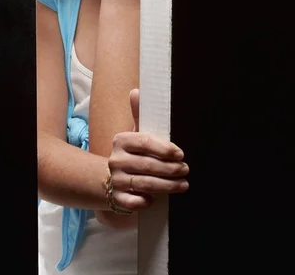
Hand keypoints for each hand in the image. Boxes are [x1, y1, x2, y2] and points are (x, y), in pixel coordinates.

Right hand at [107, 89, 188, 212]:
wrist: (108, 178)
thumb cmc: (131, 154)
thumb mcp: (134, 134)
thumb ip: (139, 115)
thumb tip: (136, 91)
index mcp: (121, 140)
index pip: (145, 142)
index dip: (165, 149)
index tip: (180, 153)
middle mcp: (116, 160)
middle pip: (148, 165)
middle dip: (171, 169)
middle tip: (186, 170)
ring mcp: (116, 180)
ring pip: (145, 184)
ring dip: (167, 186)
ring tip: (183, 184)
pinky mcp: (117, 199)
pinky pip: (134, 202)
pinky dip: (146, 201)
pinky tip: (157, 199)